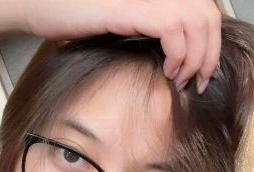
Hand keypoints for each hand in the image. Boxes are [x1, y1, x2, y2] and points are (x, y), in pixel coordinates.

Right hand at [23, 0, 221, 92]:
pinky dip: (178, 53)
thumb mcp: (119, 27)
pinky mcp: (130, 8)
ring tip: (181, 81)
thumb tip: (168, 59)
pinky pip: (171, 28)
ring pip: (197, 21)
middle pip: (207, 16)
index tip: (201, 74)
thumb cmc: (73, 18)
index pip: (203, 13)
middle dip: (210, 54)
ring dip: (196, 57)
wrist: (42, 7)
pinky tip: (168, 71)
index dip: (210, 44)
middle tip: (200, 82)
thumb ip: (145, 34)